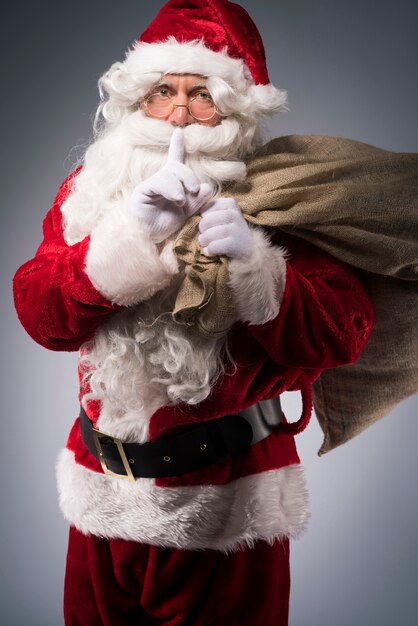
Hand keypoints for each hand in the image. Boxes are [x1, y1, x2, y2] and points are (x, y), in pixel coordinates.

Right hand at [129, 128, 211, 242]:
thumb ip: (197, 200)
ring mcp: (150, 185)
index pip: (174, 161)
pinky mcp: (142, 191)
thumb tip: (208, 187)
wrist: (151, 238)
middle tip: (196, 189)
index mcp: (171, 184)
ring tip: (183, 200)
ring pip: (169, 174)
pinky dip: (171, 189)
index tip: (179, 132)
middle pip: (176, 167)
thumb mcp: (187, 212)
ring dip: (180, 185)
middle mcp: (161, 181)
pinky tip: (177, 198)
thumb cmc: (166, 226)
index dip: (177, 147)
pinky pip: (158, 183)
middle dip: (189, 176)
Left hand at [198, 198, 253, 259]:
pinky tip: (209, 252)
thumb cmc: (230, 232)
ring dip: (205, 239)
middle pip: (209, 219)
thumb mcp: (223, 217)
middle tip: (203, 234)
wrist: (248, 250)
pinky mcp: (236, 245)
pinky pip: (217, 246)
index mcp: (231, 205)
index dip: (204, 214)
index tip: (206, 222)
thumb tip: (194, 210)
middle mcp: (236, 215)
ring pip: (213, 233)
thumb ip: (211, 211)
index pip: (210, 205)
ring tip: (205, 243)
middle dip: (203, 228)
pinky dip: (210, 249)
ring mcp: (237, 230)